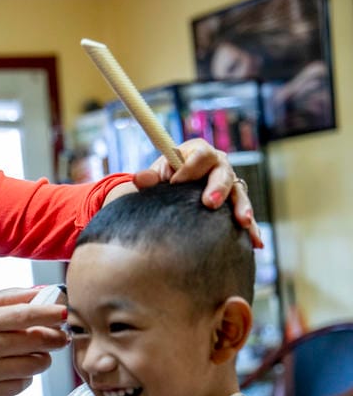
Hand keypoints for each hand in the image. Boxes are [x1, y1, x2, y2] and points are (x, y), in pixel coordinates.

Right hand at [0, 286, 68, 395]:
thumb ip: (12, 297)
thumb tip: (46, 293)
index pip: (23, 316)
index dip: (50, 314)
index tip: (65, 313)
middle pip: (34, 342)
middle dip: (56, 338)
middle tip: (61, 336)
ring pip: (33, 365)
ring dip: (43, 358)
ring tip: (37, 352)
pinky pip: (22, 385)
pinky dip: (26, 376)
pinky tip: (17, 368)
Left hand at [132, 138, 262, 248]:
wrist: (175, 188)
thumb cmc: (166, 178)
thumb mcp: (157, 175)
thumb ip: (149, 178)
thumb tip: (138, 179)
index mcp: (199, 152)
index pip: (200, 155)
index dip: (190, 168)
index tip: (176, 182)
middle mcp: (219, 165)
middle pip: (223, 173)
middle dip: (218, 188)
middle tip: (209, 203)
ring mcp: (230, 185)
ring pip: (239, 194)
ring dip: (242, 208)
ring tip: (242, 222)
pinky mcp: (235, 204)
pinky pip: (245, 215)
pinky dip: (252, 229)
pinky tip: (256, 243)